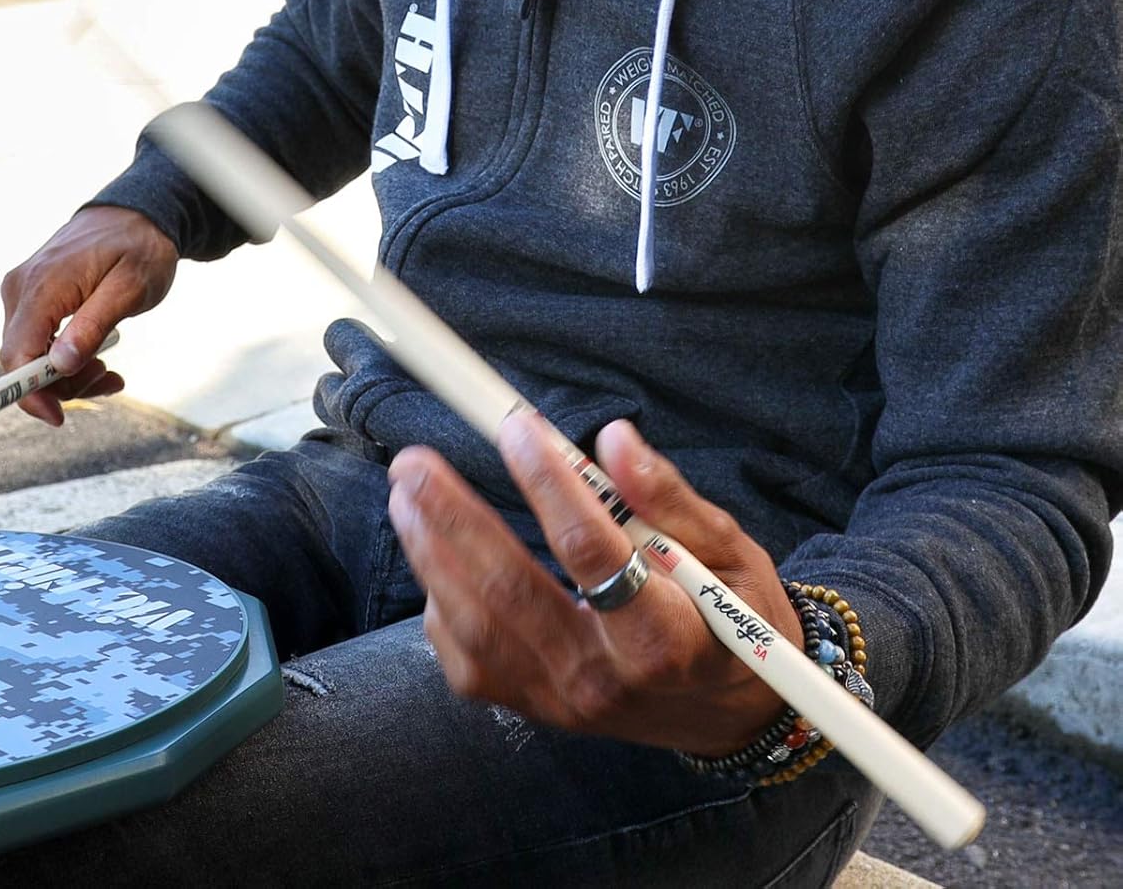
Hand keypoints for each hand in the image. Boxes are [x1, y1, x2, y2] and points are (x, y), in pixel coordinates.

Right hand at [0, 205, 178, 426]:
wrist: (137, 215)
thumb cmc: (138, 248)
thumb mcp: (129, 288)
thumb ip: (92, 326)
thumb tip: (60, 366)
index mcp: (43, 286)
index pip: (17, 354)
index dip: (29, 394)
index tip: (57, 418)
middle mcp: (21, 289)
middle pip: (23, 360)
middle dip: (62, 383)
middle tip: (108, 380)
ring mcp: (23, 292)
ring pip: (31, 355)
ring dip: (68, 373)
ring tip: (109, 371)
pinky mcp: (33, 297)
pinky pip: (39, 340)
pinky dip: (66, 358)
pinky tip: (98, 362)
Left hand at [387, 416, 800, 755]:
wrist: (731, 714)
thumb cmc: (735, 621)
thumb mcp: (731, 552)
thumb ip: (670, 497)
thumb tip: (615, 437)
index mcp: (665, 637)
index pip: (593, 555)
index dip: (550, 486)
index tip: (519, 426)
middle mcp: (605, 678)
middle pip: (511, 594)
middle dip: (453, 520)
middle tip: (413, 464)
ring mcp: (562, 702)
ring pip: (475, 629)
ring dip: (431, 556)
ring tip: (406, 495)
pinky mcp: (535, 710)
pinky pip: (468, 661)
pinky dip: (441, 605)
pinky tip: (435, 556)